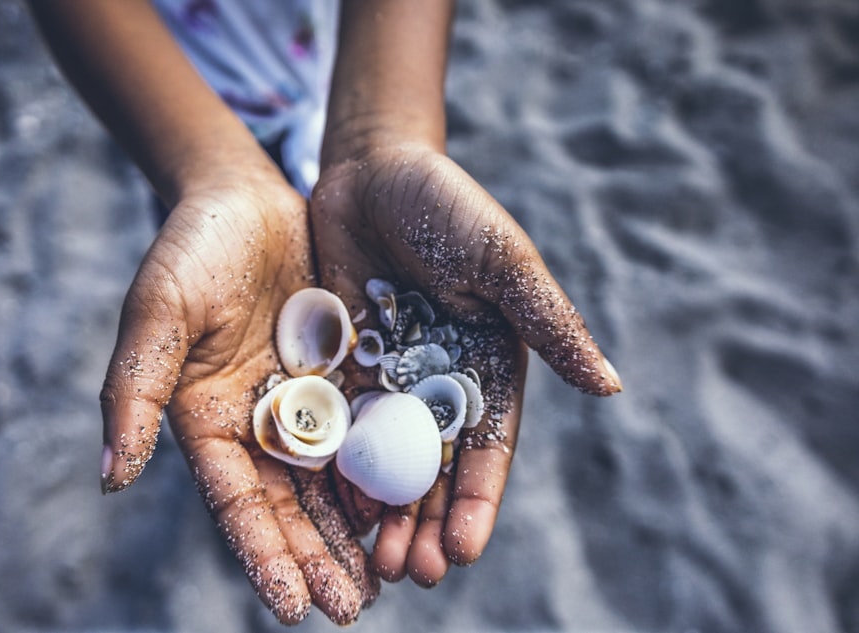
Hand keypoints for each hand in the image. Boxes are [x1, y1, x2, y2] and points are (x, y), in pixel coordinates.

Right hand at [99, 170, 377, 624]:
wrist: (244, 197)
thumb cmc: (190, 249)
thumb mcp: (158, 312)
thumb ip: (133, 391)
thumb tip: (108, 480)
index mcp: (208, 422)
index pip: (235, 503)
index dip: (262, 555)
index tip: (289, 610)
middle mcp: (259, 424)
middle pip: (290, 506)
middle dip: (317, 559)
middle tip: (351, 610)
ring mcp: (306, 402)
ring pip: (334, 480)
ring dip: (356, 531)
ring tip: (384, 580)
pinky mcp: (346, 376)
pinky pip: (370, 430)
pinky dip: (385, 470)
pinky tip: (410, 506)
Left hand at [310, 143, 621, 585]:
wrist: (370, 167)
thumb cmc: (447, 205)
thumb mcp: (502, 261)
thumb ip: (548, 323)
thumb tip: (610, 386)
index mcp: (488, 365)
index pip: (487, 448)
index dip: (477, 502)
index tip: (463, 551)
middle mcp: (440, 382)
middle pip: (435, 468)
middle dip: (427, 522)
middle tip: (412, 573)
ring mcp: (390, 377)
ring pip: (386, 459)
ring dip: (382, 510)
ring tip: (372, 561)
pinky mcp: (344, 364)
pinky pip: (340, 425)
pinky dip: (338, 467)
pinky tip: (327, 507)